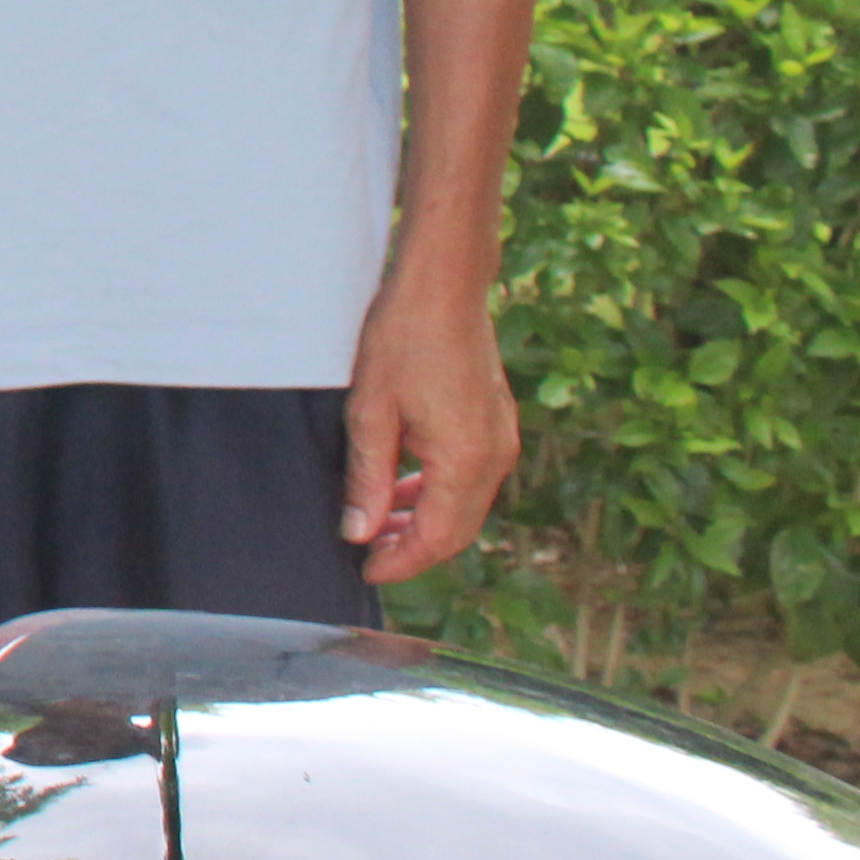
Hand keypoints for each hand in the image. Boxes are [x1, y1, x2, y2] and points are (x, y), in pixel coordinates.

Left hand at [342, 264, 516, 586]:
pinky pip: (471, 477)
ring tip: (378, 524)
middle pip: (458, 530)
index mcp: (466, 460)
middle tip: (368, 554)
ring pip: (465, 505)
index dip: (402, 562)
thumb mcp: (370, 413)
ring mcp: (501, 439)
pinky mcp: (497, 423)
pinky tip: (403, 486)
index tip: (366, 571)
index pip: (438, 539)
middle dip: (414, 548)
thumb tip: (359, 532)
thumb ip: (367, 479)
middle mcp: (495, 456)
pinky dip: (438, 492)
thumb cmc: (402, 339)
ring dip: (425, 520)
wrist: (443, 287)